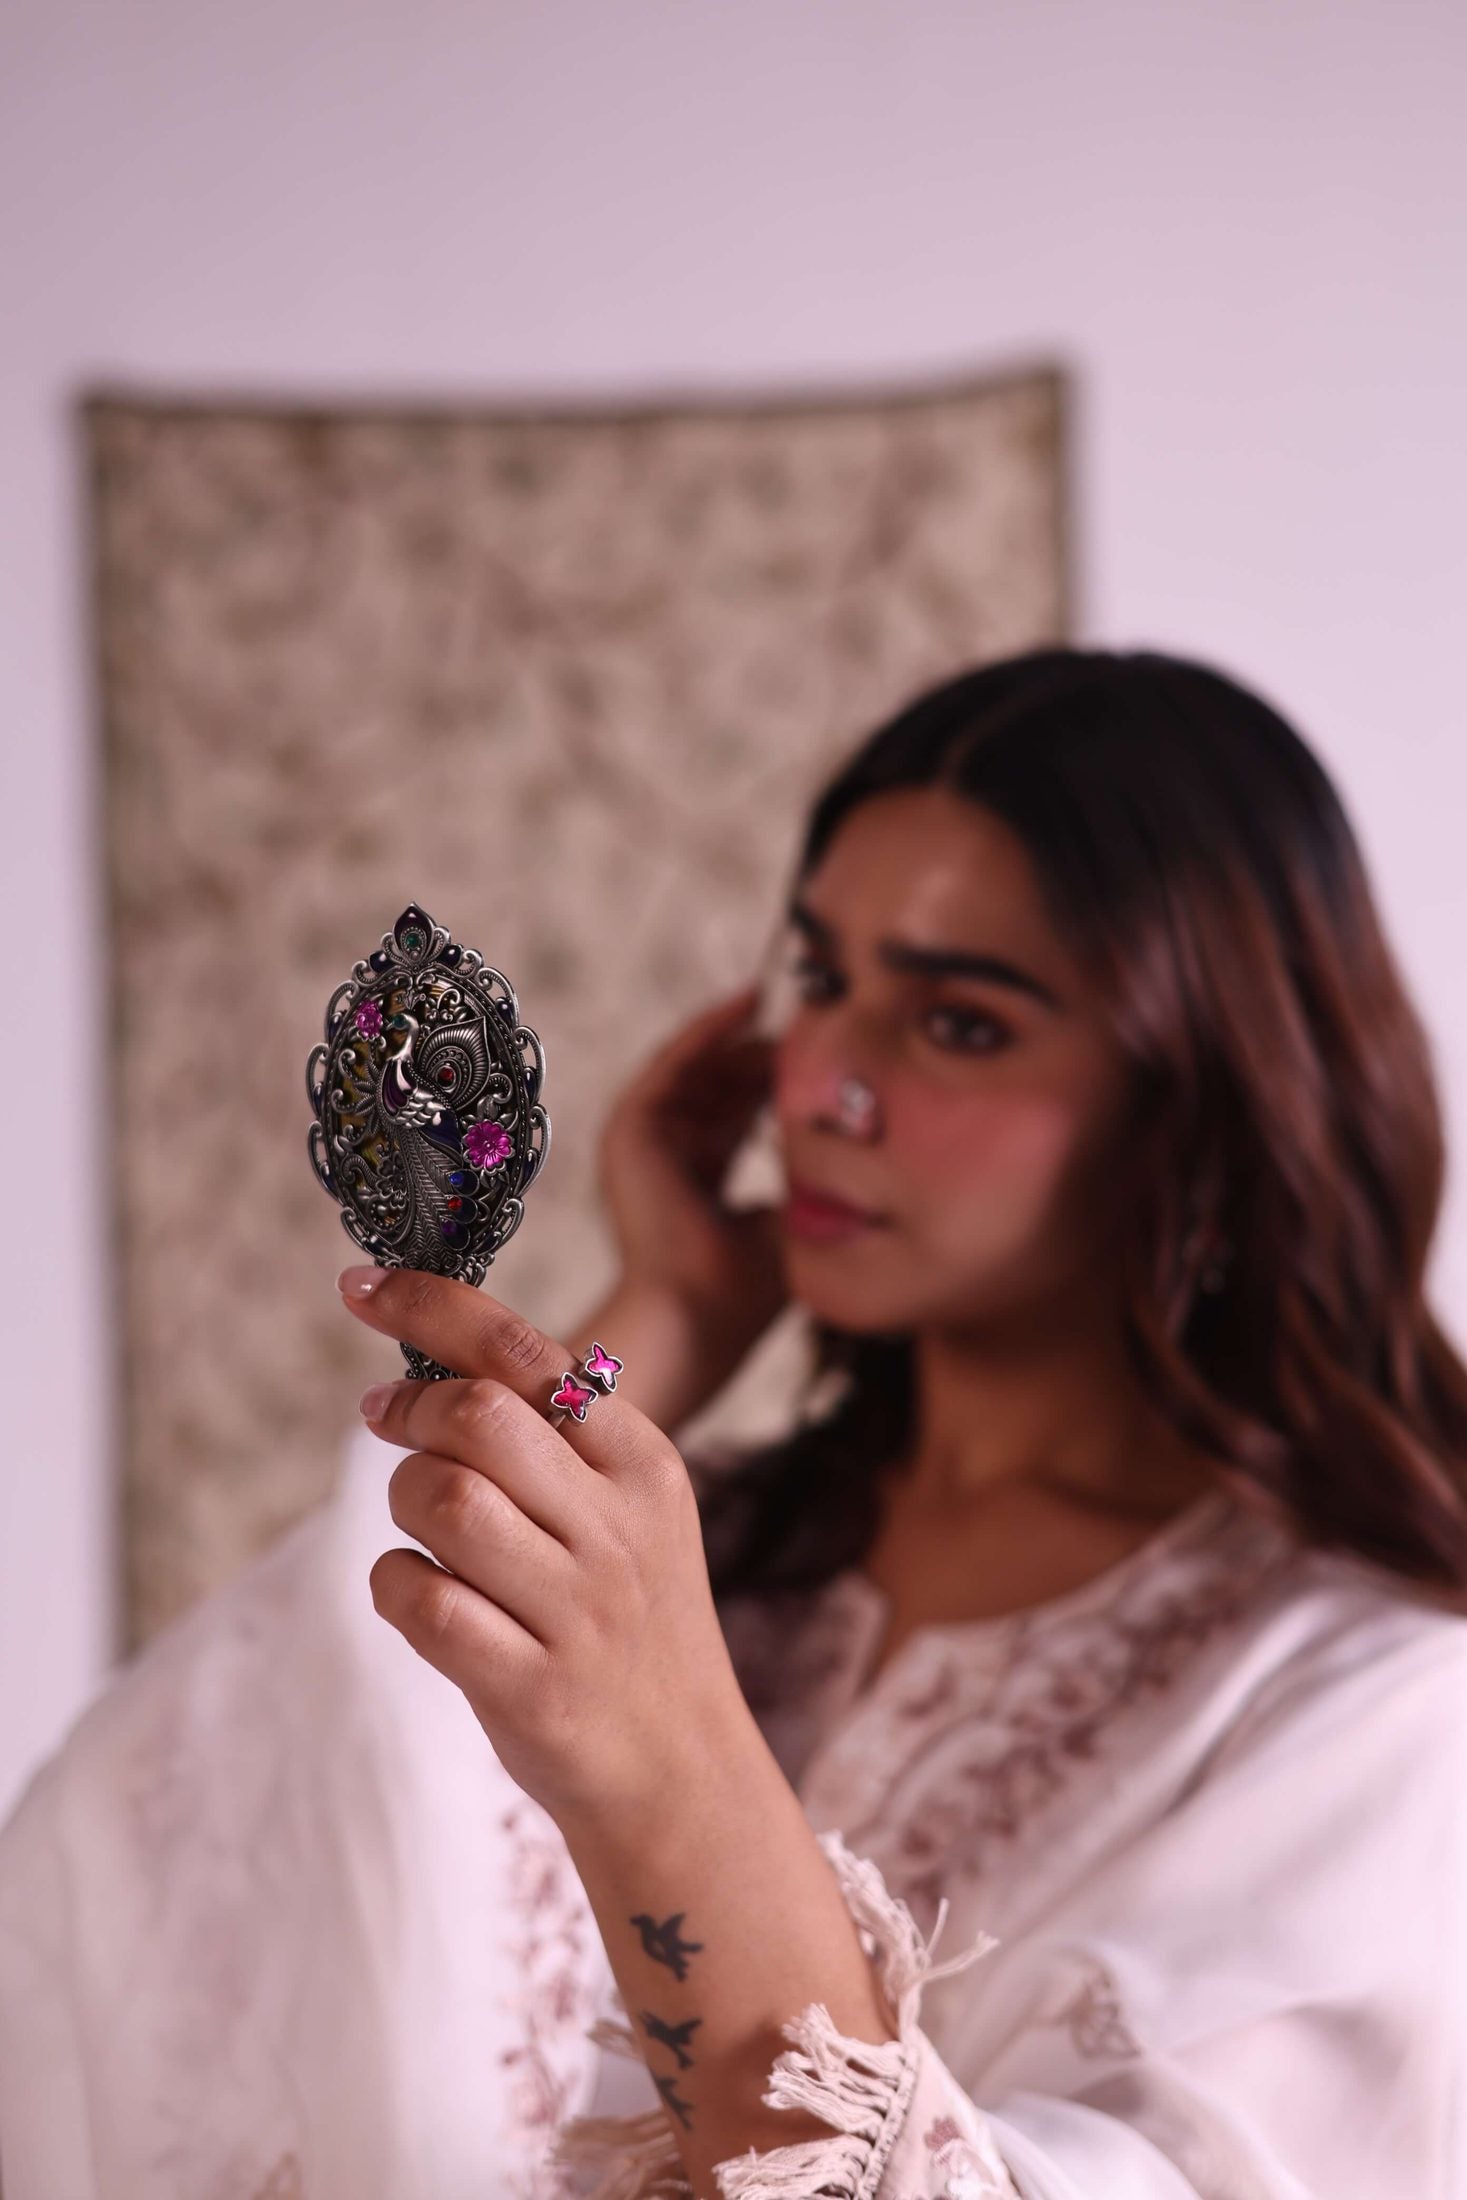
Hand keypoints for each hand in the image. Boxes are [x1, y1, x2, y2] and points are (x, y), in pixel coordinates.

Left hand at [340, 1264, 752, 1830]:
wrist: (682, 1772)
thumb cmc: (627, 1624)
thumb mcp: (628, 1514)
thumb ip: (555, 1440)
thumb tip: (434, 1362)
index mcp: (643, 1464)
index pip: (528, 1352)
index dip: (431, 1306)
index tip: (362, 1286)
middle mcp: (617, 1528)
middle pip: (480, 1415)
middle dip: (410, 1407)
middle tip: (383, 1418)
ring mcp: (578, 1610)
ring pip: (445, 1501)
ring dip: (402, 1498)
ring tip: (418, 1522)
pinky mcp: (532, 1687)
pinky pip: (423, 1602)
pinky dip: (395, 1582)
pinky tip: (417, 1591)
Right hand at [596, 983, 787, 1371]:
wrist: (697, 1316)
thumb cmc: (746, 1288)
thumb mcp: (790, 1217)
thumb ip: (806, 1175)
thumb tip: (846, 1135)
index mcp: (698, 1181)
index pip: (737, 1113)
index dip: (777, 1079)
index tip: (823, 1051)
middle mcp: (666, 1157)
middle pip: (716, 1083)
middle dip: (762, 1050)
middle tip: (810, 1021)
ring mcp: (643, 1143)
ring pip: (696, 1065)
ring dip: (739, 1032)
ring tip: (780, 999)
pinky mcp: (629, 1130)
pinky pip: (673, 1061)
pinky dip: (709, 1030)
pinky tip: (749, 1004)